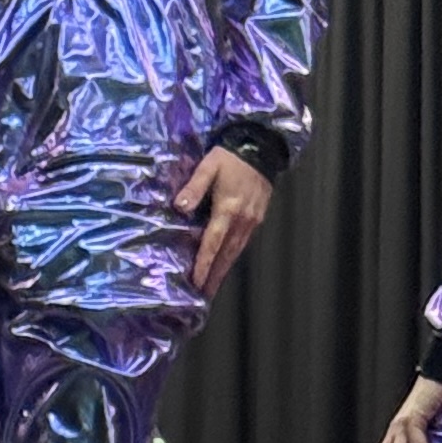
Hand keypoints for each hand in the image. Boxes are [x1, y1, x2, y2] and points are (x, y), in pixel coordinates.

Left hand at [173, 143, 271, 300]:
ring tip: (213, 286)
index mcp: (228, 209)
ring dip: (224, 269)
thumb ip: (194, 187)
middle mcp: (242, 219)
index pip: (213, 242)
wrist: (262, 147)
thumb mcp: (209, 166)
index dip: (204, 264)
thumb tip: (179, 207)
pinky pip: (243, 242)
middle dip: (214, 275)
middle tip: (204, 295)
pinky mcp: (258, 218)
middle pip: (226, 254)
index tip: (196, 282)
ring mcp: (252, 220)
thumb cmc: (231, 157)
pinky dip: (233, 256)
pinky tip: (226, 263)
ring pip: (236, 251)